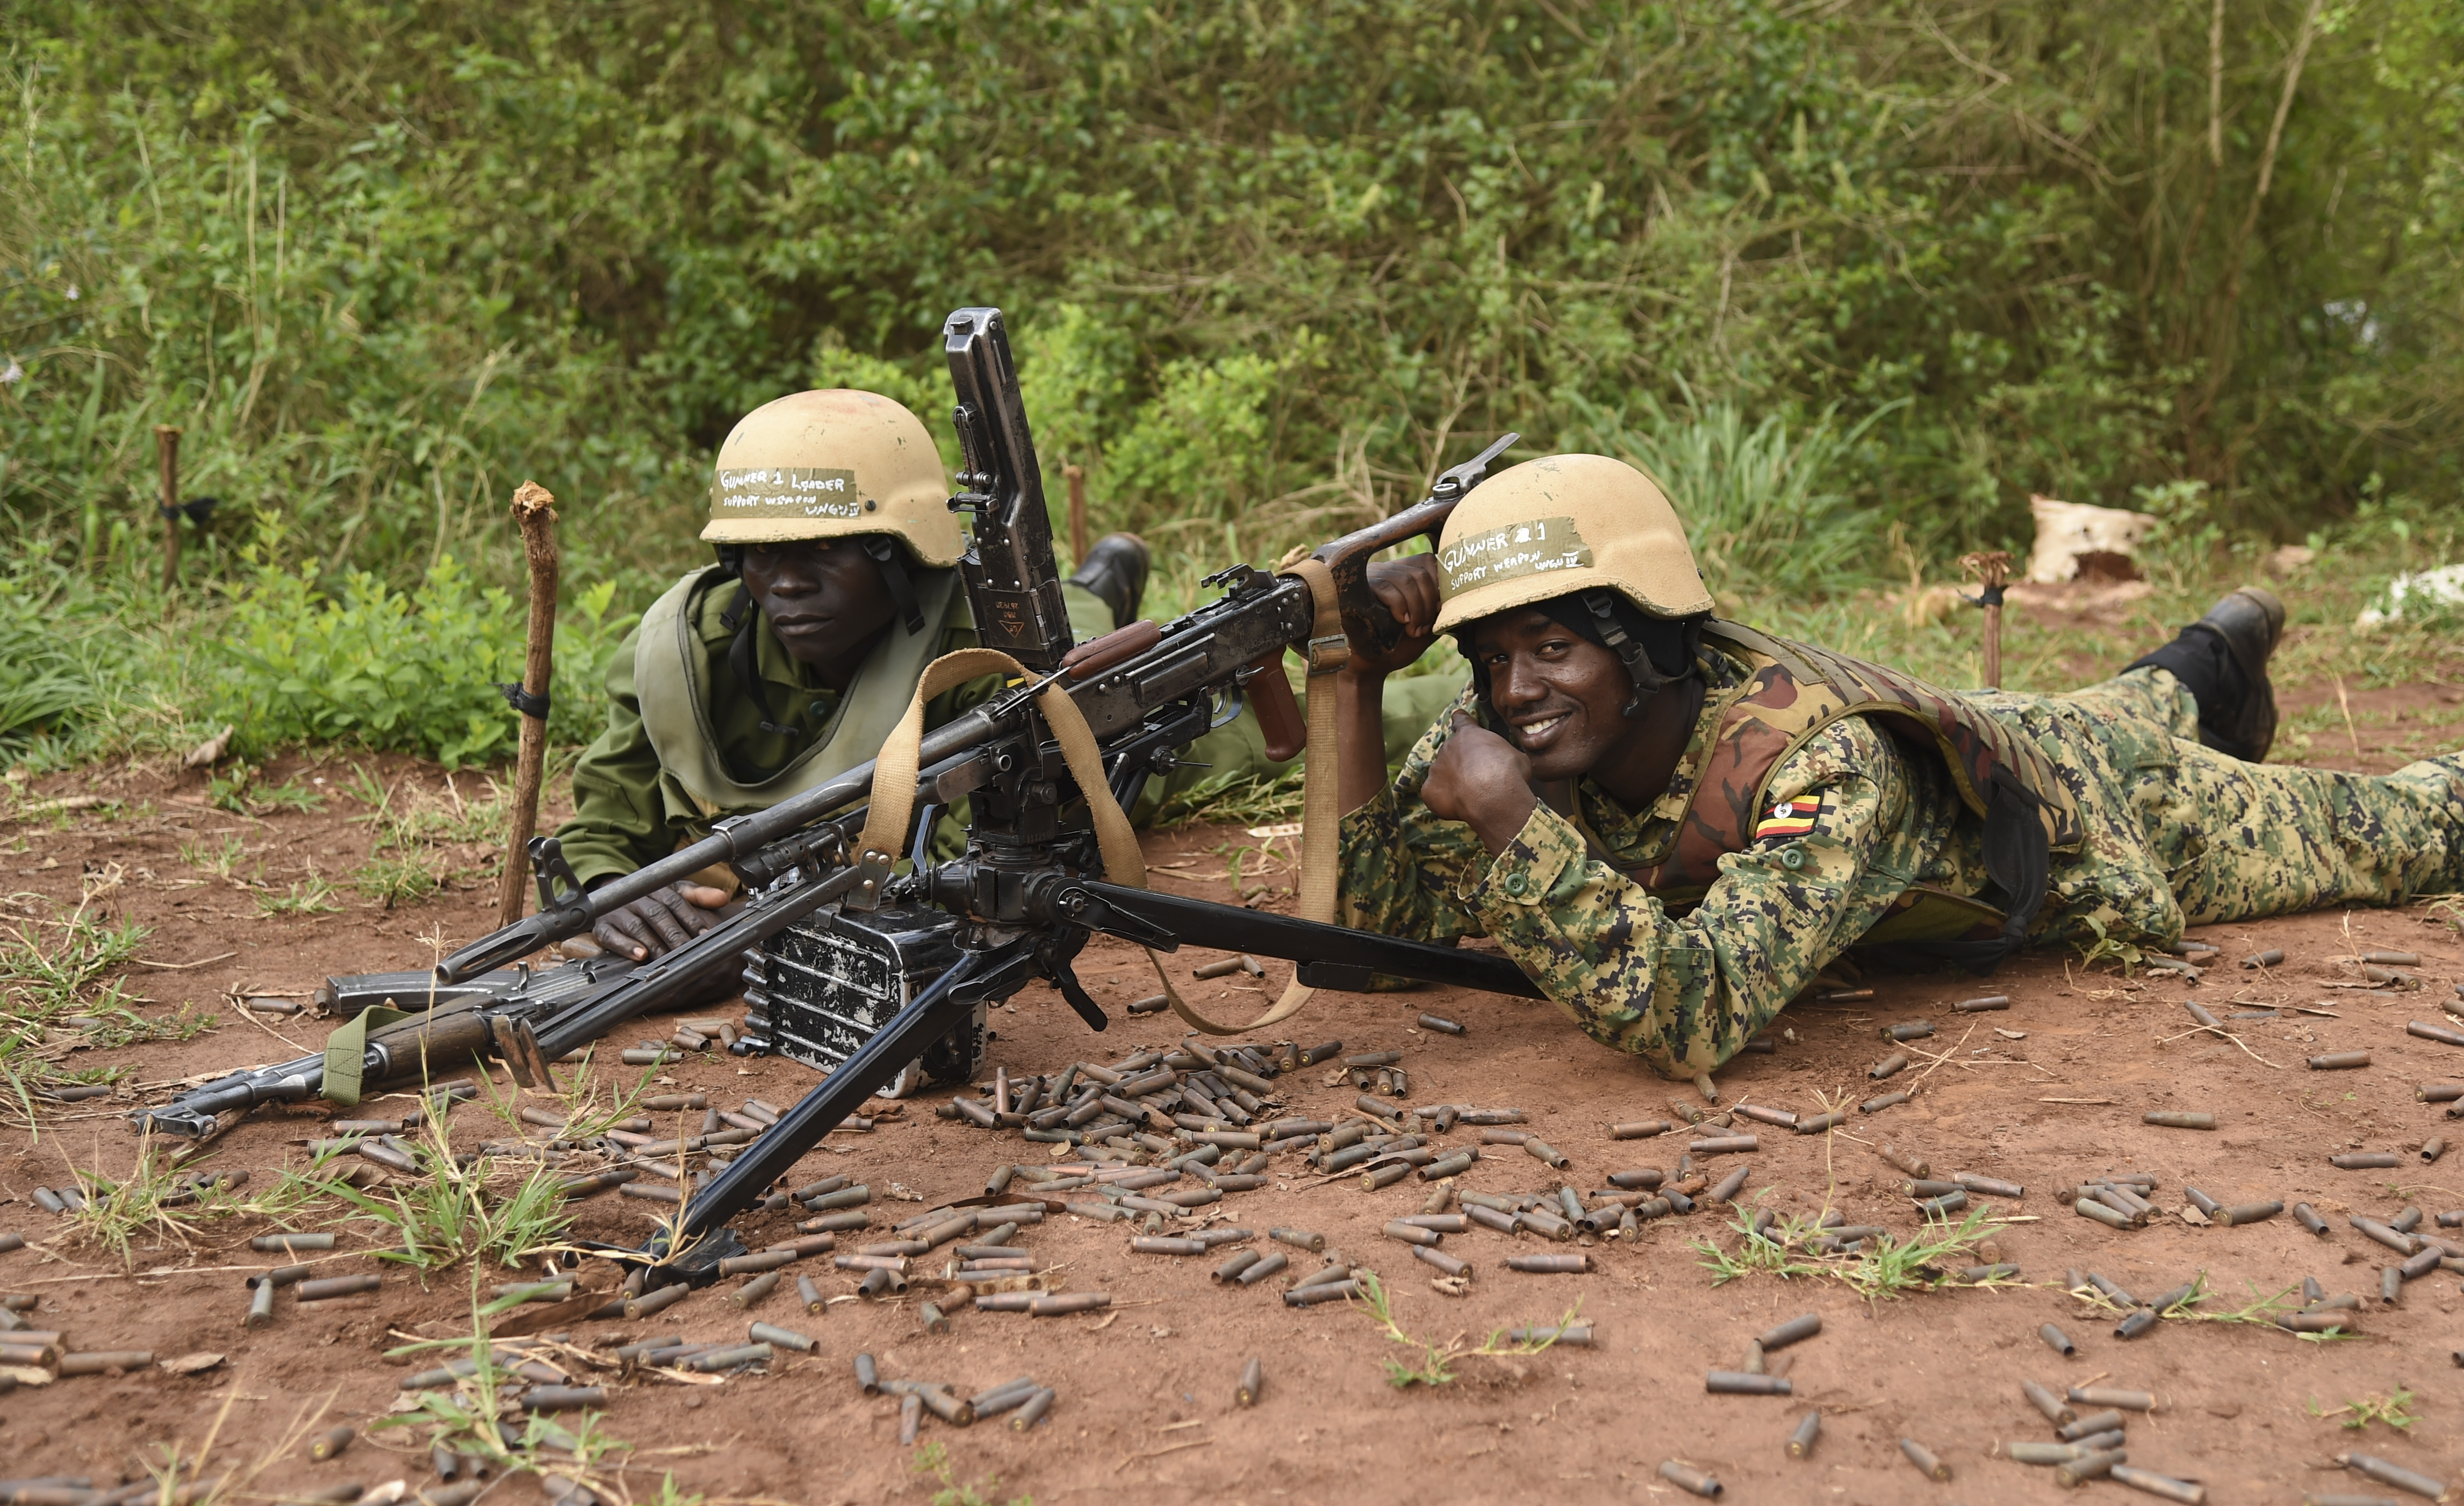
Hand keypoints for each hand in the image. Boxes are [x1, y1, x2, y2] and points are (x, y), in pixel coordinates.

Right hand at [592, 882, 733, 960]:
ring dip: (653, 942)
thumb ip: (699, 896)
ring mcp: (618, 913)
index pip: (676, 901)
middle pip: (657, 914)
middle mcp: (637, 898)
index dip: (691, 917)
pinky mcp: (602, 928)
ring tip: (666, 956)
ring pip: (637, 926)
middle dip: (674, 934)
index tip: (706, 934)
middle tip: (688, 951)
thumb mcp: (675, 893)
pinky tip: (640, 956)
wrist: (609, 898)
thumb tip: (723, 898)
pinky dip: (625, 946)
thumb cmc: (650, 901)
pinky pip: (611, 936)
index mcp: (657, 889)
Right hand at [1343, 556, 1443, 678]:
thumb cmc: (1399, 644)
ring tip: (1413, 630)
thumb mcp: (1427, 623)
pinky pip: (1388, 588)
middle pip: (1420, 572)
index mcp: (1404, 573)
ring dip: (1416, 610)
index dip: (1438, 584)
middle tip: (1424, 628)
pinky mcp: (1359, 588)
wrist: (1372, 664)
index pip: (1428, 561)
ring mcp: (1372, 576)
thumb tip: (1462, 594)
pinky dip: (1400, 607)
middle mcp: (1387, 569)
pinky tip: (1400, 622)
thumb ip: (1441, 607)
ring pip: (1407, 580)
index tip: (1438, 610)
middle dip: (1428, 604)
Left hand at [1420, 713, 1539, 855]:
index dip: (1460, 720)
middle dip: (1461, 761)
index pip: (1461, 721)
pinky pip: (1433, 793)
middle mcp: (1448, 748)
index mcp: (1469, 735)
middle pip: (1451, 752)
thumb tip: (1507, 760)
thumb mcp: (1515, 756)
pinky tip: (1457, 804)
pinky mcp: (1429, 789)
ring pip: (1441, 772)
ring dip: (1451, 780)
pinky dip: (1442, 798)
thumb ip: (1503, 754)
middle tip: (1477, 777)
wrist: (1494, 797)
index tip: (1457, 717)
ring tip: (1469, 794)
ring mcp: (1436, 768)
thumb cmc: (1509, 772)